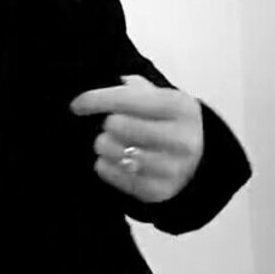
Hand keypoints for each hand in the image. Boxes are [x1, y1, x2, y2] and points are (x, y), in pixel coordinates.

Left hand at [68, 74, 203, 202]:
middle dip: (107, 124)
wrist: (198, 161)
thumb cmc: (169, 123)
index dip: (96, 100)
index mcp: (181, 108)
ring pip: (113, 151)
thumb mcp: (161, 97)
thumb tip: (114, 82)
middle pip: (117, 125)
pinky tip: (115, 160)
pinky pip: (111, 174)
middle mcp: (182, 139)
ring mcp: (172, 168)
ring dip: (104, 145)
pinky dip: (105, 165)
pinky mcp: (158, 191)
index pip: (127, 99)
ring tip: (111, 143)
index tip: (76, 104)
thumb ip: (135, 88)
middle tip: (111, 126)